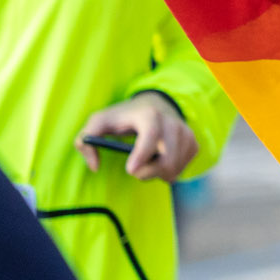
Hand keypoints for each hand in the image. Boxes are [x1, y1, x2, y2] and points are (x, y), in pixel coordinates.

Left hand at [76, 93, 197, 181]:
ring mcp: (185, 133)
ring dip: (157, 174)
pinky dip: (168, 172)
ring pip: (175, 167)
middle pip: (167, 159)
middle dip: (148, 172)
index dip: (142, 154)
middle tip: (135, 171)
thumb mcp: (99, 122)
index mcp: (149, 115)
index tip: (130, 171)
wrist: (155, 105)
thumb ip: (86, 141)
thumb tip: (95, 166)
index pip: (152, 134)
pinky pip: (182, 168)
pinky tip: (159, 162)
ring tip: (146, 164)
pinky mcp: (193, 143)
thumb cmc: (124, 117)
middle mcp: (172, 122)